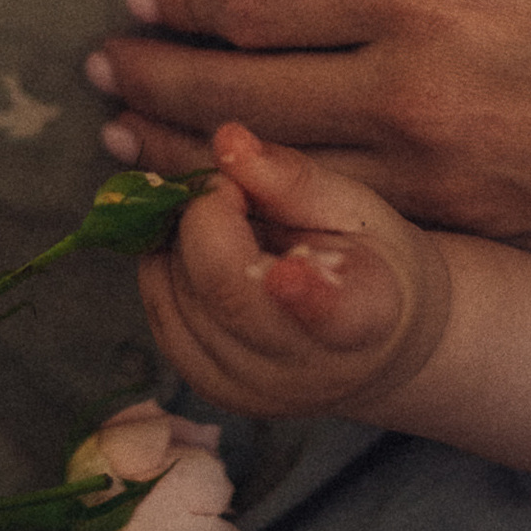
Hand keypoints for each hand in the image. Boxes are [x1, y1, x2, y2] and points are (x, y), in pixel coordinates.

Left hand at [89, 0, 530, 273]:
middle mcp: (421, 88)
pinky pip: (344, 222)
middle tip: (100, 76)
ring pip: (274, 171)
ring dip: (186, 161)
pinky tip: (235, 202)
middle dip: (154, 85)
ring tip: (125, 149)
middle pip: (242, 95)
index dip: (184, 1)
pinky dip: (269, 210)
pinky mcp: (480, 232)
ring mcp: (447, 177)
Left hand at [136, 126, 450, 416]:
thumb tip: (228, 141)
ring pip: (180, 300)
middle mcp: (309, 370)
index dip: (306, 293)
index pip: (334, 312)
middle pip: (228, 293)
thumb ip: (292, 177)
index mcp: (367, 316)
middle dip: (207, 219)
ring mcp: (254, 390)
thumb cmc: (366, 259)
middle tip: (228, 187)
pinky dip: (166, 270)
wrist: (368, 340)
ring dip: (183, 244)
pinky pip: (161, 315)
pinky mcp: (210, 389)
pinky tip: (199, 252)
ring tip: (227, 225)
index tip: (288, 271)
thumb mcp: (352, 208)